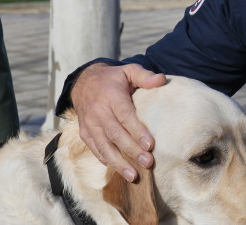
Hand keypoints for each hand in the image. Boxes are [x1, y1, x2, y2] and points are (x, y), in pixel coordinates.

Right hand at [71, 63, 165, 181]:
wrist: (83, 81)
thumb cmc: (113, 79)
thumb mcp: (129, 70)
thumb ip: (145, 76)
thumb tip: (162, 80)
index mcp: (111, 95)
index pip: (125, 115)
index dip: (137, 131)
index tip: (150, 144)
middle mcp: (98, 111)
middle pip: (115, 134)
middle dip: (132, 151)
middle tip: (148, 163)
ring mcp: (89, 123)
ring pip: (104, 146)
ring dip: (118, 163)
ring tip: (133, 176)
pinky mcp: (84, 132)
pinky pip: (95, 149)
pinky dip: (105, 160)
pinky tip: (118, 169)